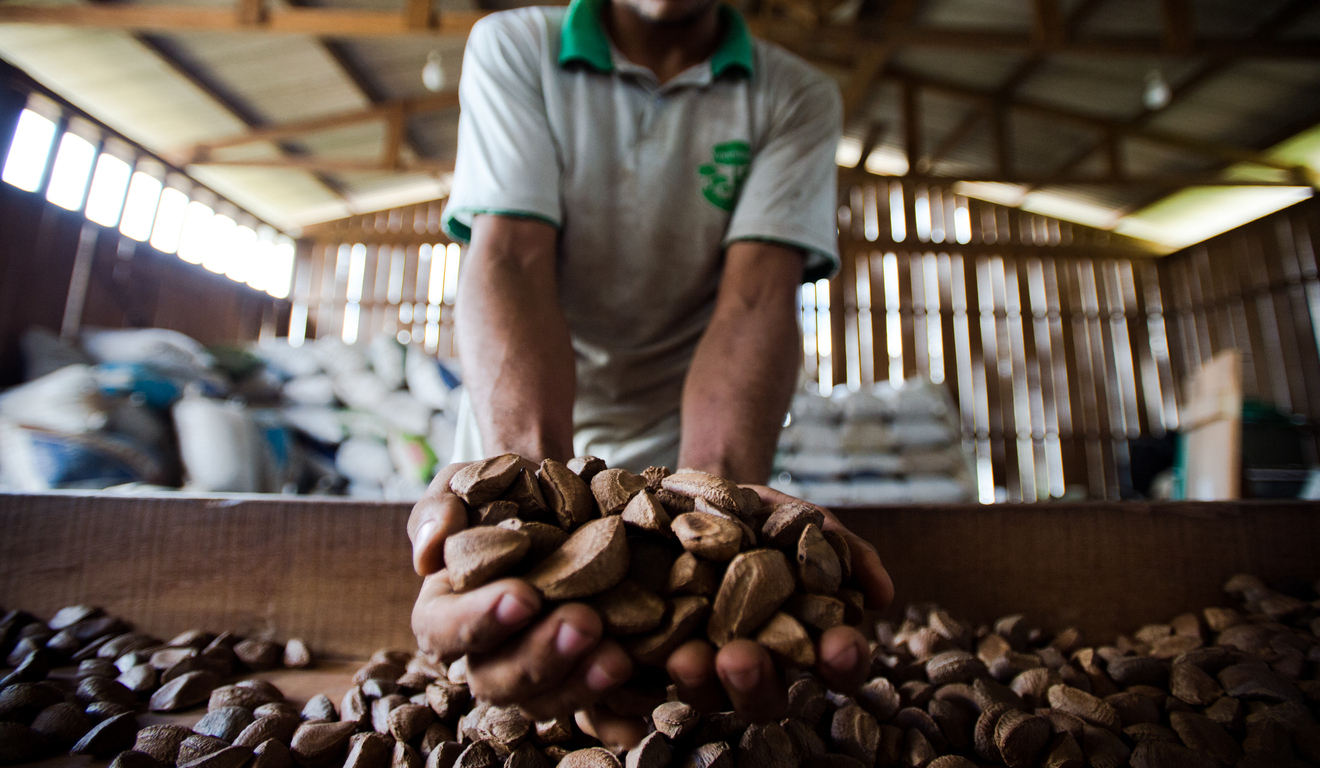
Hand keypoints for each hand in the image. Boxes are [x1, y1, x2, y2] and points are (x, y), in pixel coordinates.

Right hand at [408, 462, 635, 739]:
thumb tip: (430, 550)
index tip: (523, 598)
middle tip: (585, 623)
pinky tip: (642, 699)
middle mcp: (486, 653)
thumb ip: (437, 510)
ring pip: (547, 700)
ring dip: (581, 684)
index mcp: (446, 613)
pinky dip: (617, 710)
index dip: (478, 622)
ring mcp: (537, 670)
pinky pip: (595, 710)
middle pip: (498, 679)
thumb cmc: (502, 492)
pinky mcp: (581, 674)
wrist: (561, 496)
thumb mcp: (463, 485)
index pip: (443, 630)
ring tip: (619, 658)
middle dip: (542, 656)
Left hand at [661, 485, 893, 722]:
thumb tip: (883, 594)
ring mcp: (704, 665)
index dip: (843, 663)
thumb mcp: (803, 521)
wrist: (692, 493)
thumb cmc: (761, 516)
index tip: (840, 644)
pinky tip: (642, 644)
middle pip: (766, 698)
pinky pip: (649, 674)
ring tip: (687, 656)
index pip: (835, 667)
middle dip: (756, 682)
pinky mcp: (654, 653)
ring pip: (706, 695)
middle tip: (743, 658)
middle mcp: (758, 665)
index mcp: (803, 640)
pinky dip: (646, 665)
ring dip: (699, 680)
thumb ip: (843, 552)